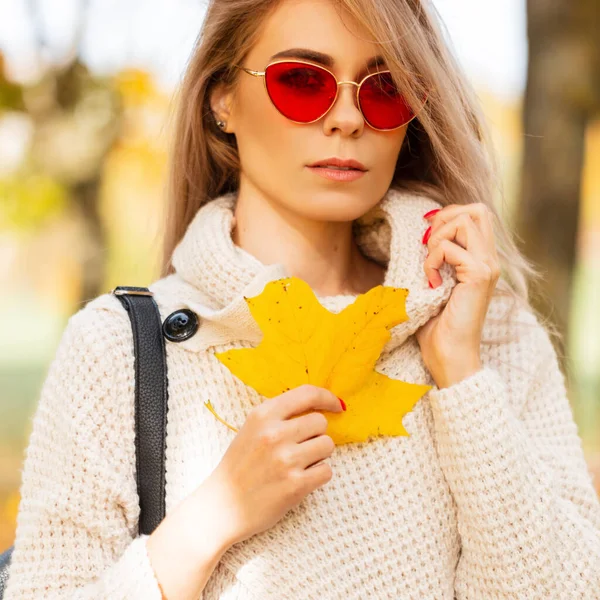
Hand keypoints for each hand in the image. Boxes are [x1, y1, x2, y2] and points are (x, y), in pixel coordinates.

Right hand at [207, 385, 343, 546]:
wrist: (222, 506)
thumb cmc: (240, 467)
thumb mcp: (251, 429)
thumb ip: (280, 416)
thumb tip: (319, 408)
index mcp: (263, 415)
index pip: (307, 393)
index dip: (327, 397)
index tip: (336, 406)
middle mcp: (274, 433)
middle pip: (320, 422)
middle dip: (317, 434)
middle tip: (301, 448)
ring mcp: (285, 459)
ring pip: (328, 445)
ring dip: (319, 455)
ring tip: (300, 464)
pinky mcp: (295, 485)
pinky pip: (327, 471)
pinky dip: (319, 476)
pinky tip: (301, 480)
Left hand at [415, 203, 500, 387]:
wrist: (450, 358)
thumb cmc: (437, 329)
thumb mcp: (432, 286)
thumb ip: (434, 261)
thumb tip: (419, 237)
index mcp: (481, 261)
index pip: (476, 215)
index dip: (449, 215)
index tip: (427, 237)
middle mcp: (489, 261)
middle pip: (477, 210)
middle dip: (445, 219)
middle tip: (429, 245)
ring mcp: (487, 268)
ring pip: (466, 221)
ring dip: (438, 239)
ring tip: (430, 268)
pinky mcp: (478, 277)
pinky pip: (451, 249)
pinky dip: (433, 259)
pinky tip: (431, 282)